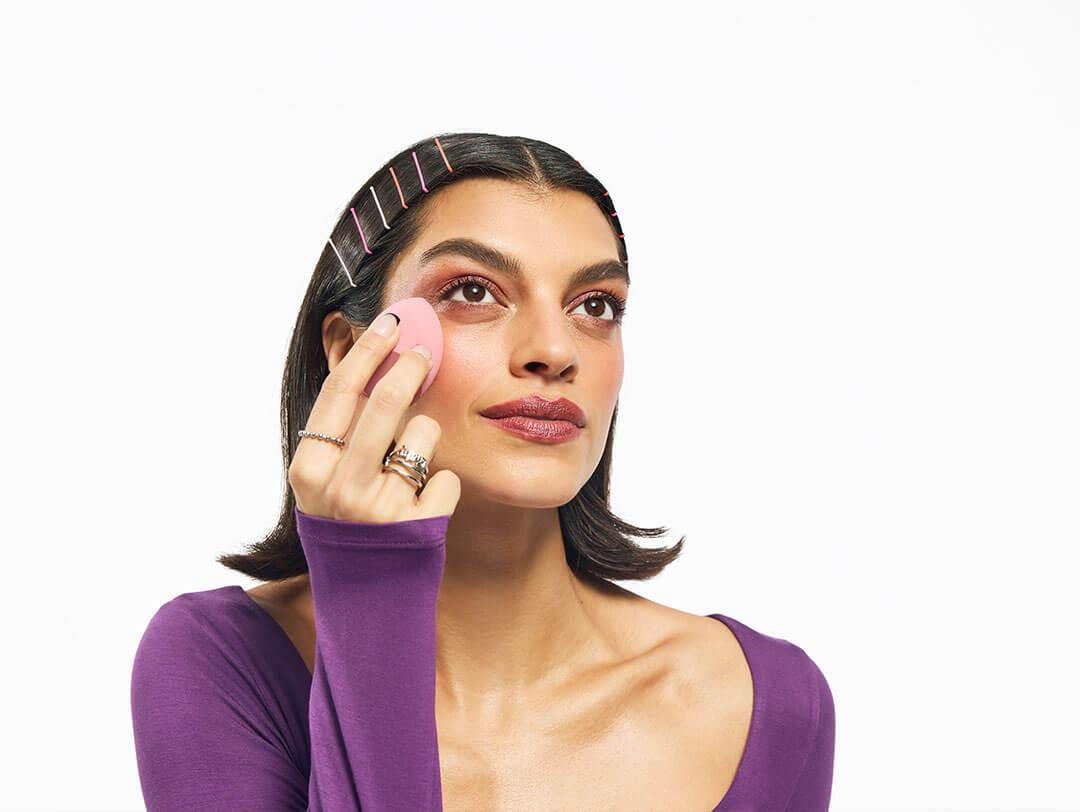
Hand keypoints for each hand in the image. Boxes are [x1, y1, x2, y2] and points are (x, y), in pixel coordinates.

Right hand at [288, 313, 460, 522]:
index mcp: (309, 470)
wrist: (364, 601)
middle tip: (425, 351)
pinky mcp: (420, 528)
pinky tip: (423, 510)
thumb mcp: (322, 483)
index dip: (368, 350)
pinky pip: (447, 478)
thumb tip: (365, 354)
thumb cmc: (345, 528)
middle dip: (411, 365)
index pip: (340, 391)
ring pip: (424, 435)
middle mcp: (340, 487)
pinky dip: (442, 488)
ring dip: (425, 442)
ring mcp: (381, 508)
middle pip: (386, 401)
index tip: (390, 323)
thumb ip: (339, 430)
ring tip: (408, 472)